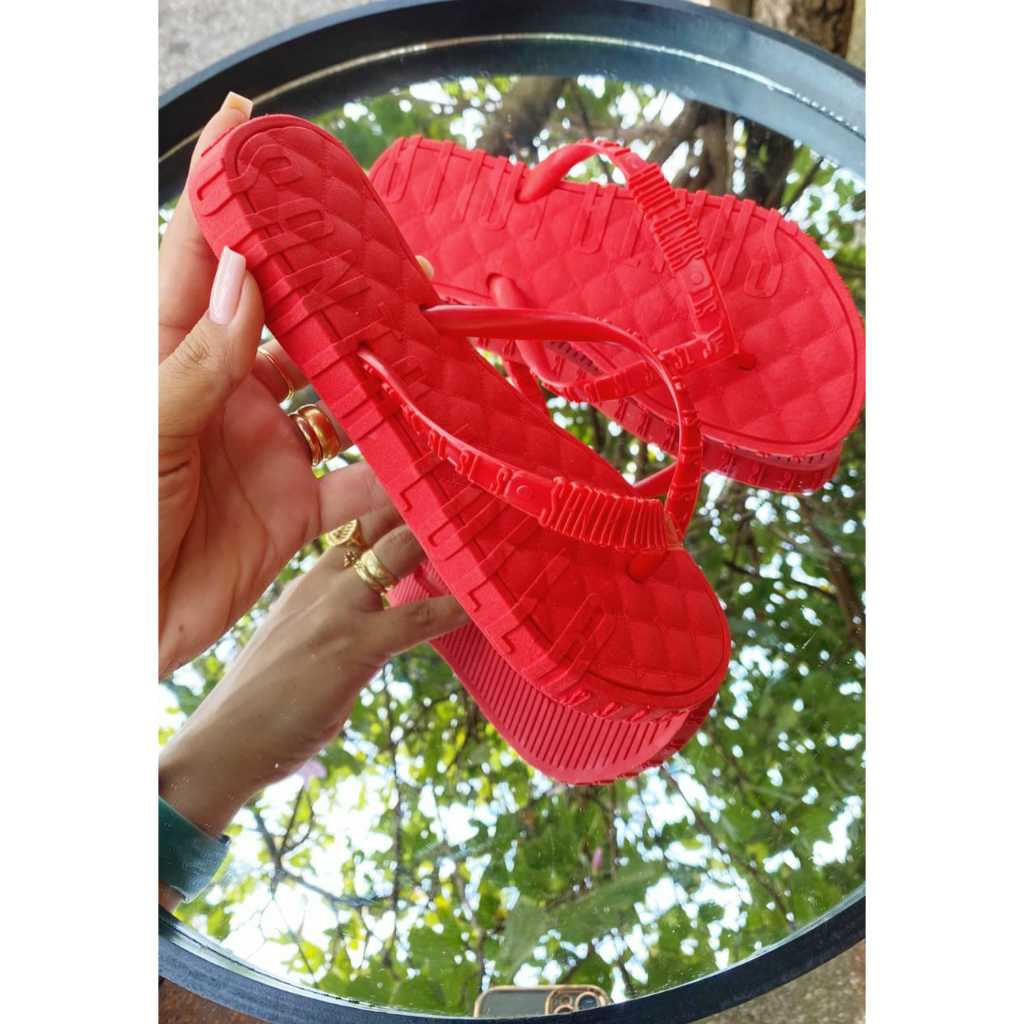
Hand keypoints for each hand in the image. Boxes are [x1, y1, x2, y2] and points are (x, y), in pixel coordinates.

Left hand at [158, 93, 389, 674]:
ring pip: (335, 391)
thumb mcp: (142, 431)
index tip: (249, 127)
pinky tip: (430, 454)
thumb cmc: (106, 524)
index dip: (221, 190)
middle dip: (334, 284)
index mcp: (173, 356)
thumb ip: (198, 359)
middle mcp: (227, 390)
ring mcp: (266, 446)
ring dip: (379, 371)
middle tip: (389, 260)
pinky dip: (393, 470)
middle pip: (288, 316)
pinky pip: (355, 479)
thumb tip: (246, 274)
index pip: (198, 255)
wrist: (119, 628)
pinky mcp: (296, 505)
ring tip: (427, 343)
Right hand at [158, 508, 467, 907]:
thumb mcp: (298, 640)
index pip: (361, 523)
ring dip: (446, 540)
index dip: (401, 503)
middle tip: (474, 490)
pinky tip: (481, 607)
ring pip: (400, 553)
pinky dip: (454, 608)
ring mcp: (337, 610)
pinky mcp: (352, 647)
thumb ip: (336, 617)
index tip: (438, 486)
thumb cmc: (264, 699)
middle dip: (428, 502)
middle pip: (383, 522)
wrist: (225, 743)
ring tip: (490, 526)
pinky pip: (417, 618)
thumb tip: (380, 614)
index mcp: (310, 578)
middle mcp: (324, 581)